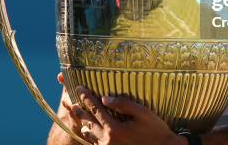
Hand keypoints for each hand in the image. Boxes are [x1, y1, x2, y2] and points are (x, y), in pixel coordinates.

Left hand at [66, 85, 185, 144]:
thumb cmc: (156, 131)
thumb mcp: (143, 113)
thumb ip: (124, 104)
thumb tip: (105, 98)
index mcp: (114, 129)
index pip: (95, 109)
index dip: (86, 97)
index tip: (79, 87)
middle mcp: (107, 141)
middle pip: (88, 122)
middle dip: (79, 111)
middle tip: (71, 102)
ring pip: (89, 135)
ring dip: (83, 124)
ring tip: (78, 116)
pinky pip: (95, 144)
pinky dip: (90, 136)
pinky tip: (89, 132)